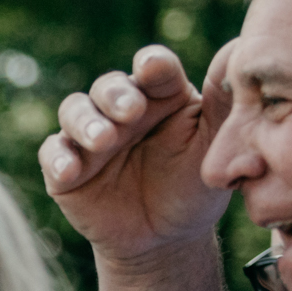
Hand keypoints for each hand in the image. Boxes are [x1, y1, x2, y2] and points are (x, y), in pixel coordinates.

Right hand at [40, 44, 233, 264]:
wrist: (167, 241)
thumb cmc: (195, 188)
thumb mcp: (214, 147)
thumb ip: (223, 102)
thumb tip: (238, 49)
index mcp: (161, 97)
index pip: (153, 70)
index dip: (151, 66)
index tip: (153, 68)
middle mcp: (121, 111)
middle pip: (108, 87)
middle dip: (116, 96)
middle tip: (130, 112)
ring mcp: (89, 139)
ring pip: (74, 111)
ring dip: (85, 121)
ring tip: (102, 140)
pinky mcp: (66, 170)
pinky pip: (52, 154)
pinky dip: (57, 158)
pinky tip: (69, 169)